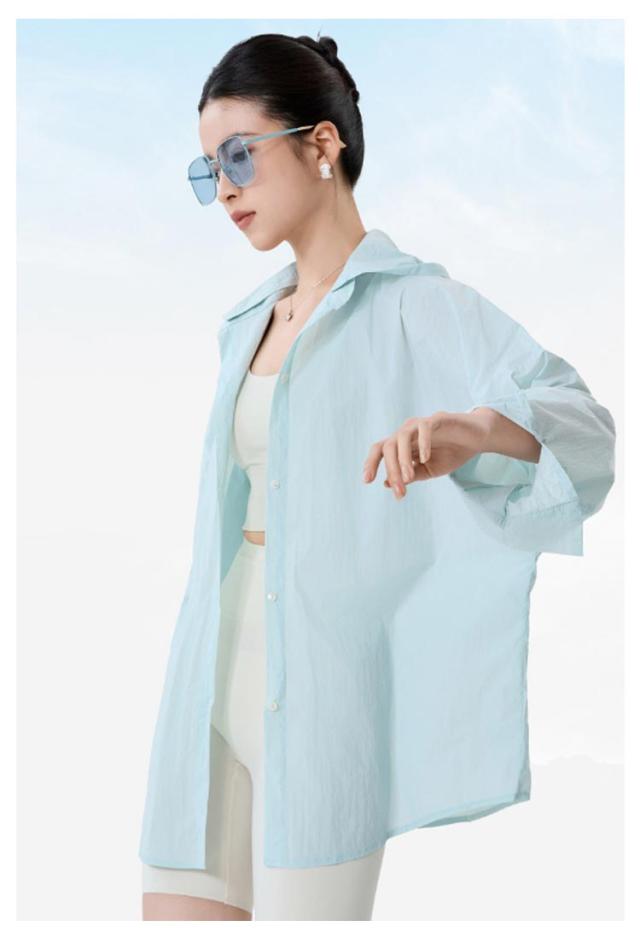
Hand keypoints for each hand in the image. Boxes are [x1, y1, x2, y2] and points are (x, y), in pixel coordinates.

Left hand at [362, 410, 491, 498]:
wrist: (477, 440)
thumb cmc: (451, 453)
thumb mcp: (428, 471)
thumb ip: (409, 476)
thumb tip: (387, 483)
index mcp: (403, 444)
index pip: (380, 450)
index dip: (371, 463)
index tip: (367, 481)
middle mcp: (408, 432)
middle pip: (388, 446)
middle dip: (391, 469)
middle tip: (399, 490)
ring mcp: (421, 424)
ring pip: (401, 436)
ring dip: (402, 459)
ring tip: (408, 476)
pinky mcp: (438, 419)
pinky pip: (424, 427)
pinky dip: (422, 443)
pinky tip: (424, 459)